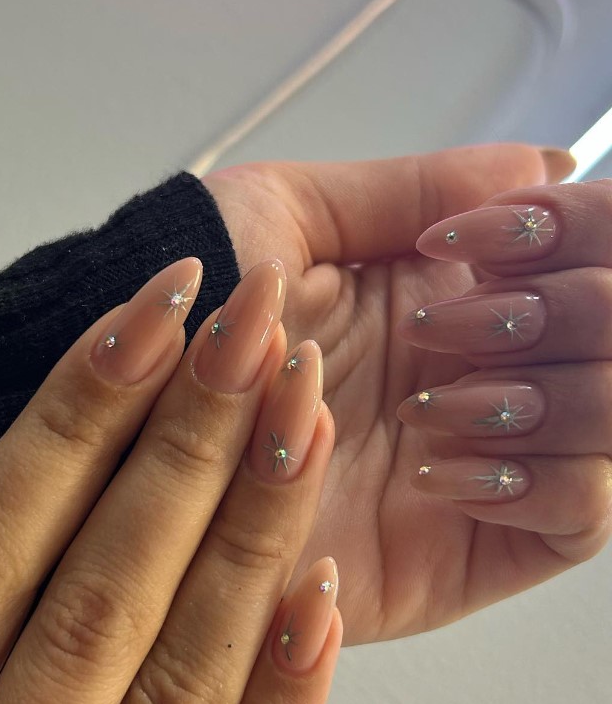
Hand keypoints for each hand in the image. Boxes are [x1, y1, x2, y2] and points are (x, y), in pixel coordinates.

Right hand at [0, 258, 341, 703]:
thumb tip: (63, 431)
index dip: (70, 413)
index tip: (151, 306)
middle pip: (98, 580)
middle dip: (184, 437)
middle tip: (253, 316)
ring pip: (179, 658)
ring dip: (249, 526)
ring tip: (304, 404)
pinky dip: (280, 692)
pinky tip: (322, 591)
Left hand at [205, 144, 611, 643]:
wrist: (137, 412)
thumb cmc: (200, 305)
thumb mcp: (294, 216)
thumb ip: (416, 187)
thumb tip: (545, 159)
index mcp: (454, 283)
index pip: (592, 253)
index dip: (579, 234)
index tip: (491, 241)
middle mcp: (481, 364)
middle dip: (563, 315)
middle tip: (449, 325)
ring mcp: (484, 453)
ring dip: (549, 398)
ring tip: (427, 403)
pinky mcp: (466, 544)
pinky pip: (578, 518)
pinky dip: (542, 479)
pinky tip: (441, 464)